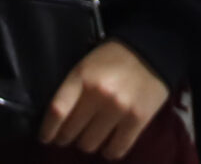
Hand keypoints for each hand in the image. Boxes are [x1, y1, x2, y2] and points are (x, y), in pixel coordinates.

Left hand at [38, 39, 169, 157]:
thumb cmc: (116, 56)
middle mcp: (98, 94)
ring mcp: (119, 109)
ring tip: (91, 136)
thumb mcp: (87, 63)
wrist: (154, 48)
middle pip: (71, 132)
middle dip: (66, 137)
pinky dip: (109, 151)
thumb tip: (57, 117)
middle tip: (69, 136)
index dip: (47, 130)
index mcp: (82, 76)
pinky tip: (109, 144)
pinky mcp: (138, 120)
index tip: (45, 137)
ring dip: (87, 144)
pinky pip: (116, 150)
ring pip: (90, 145)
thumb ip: (73, 87)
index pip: (56, 111)